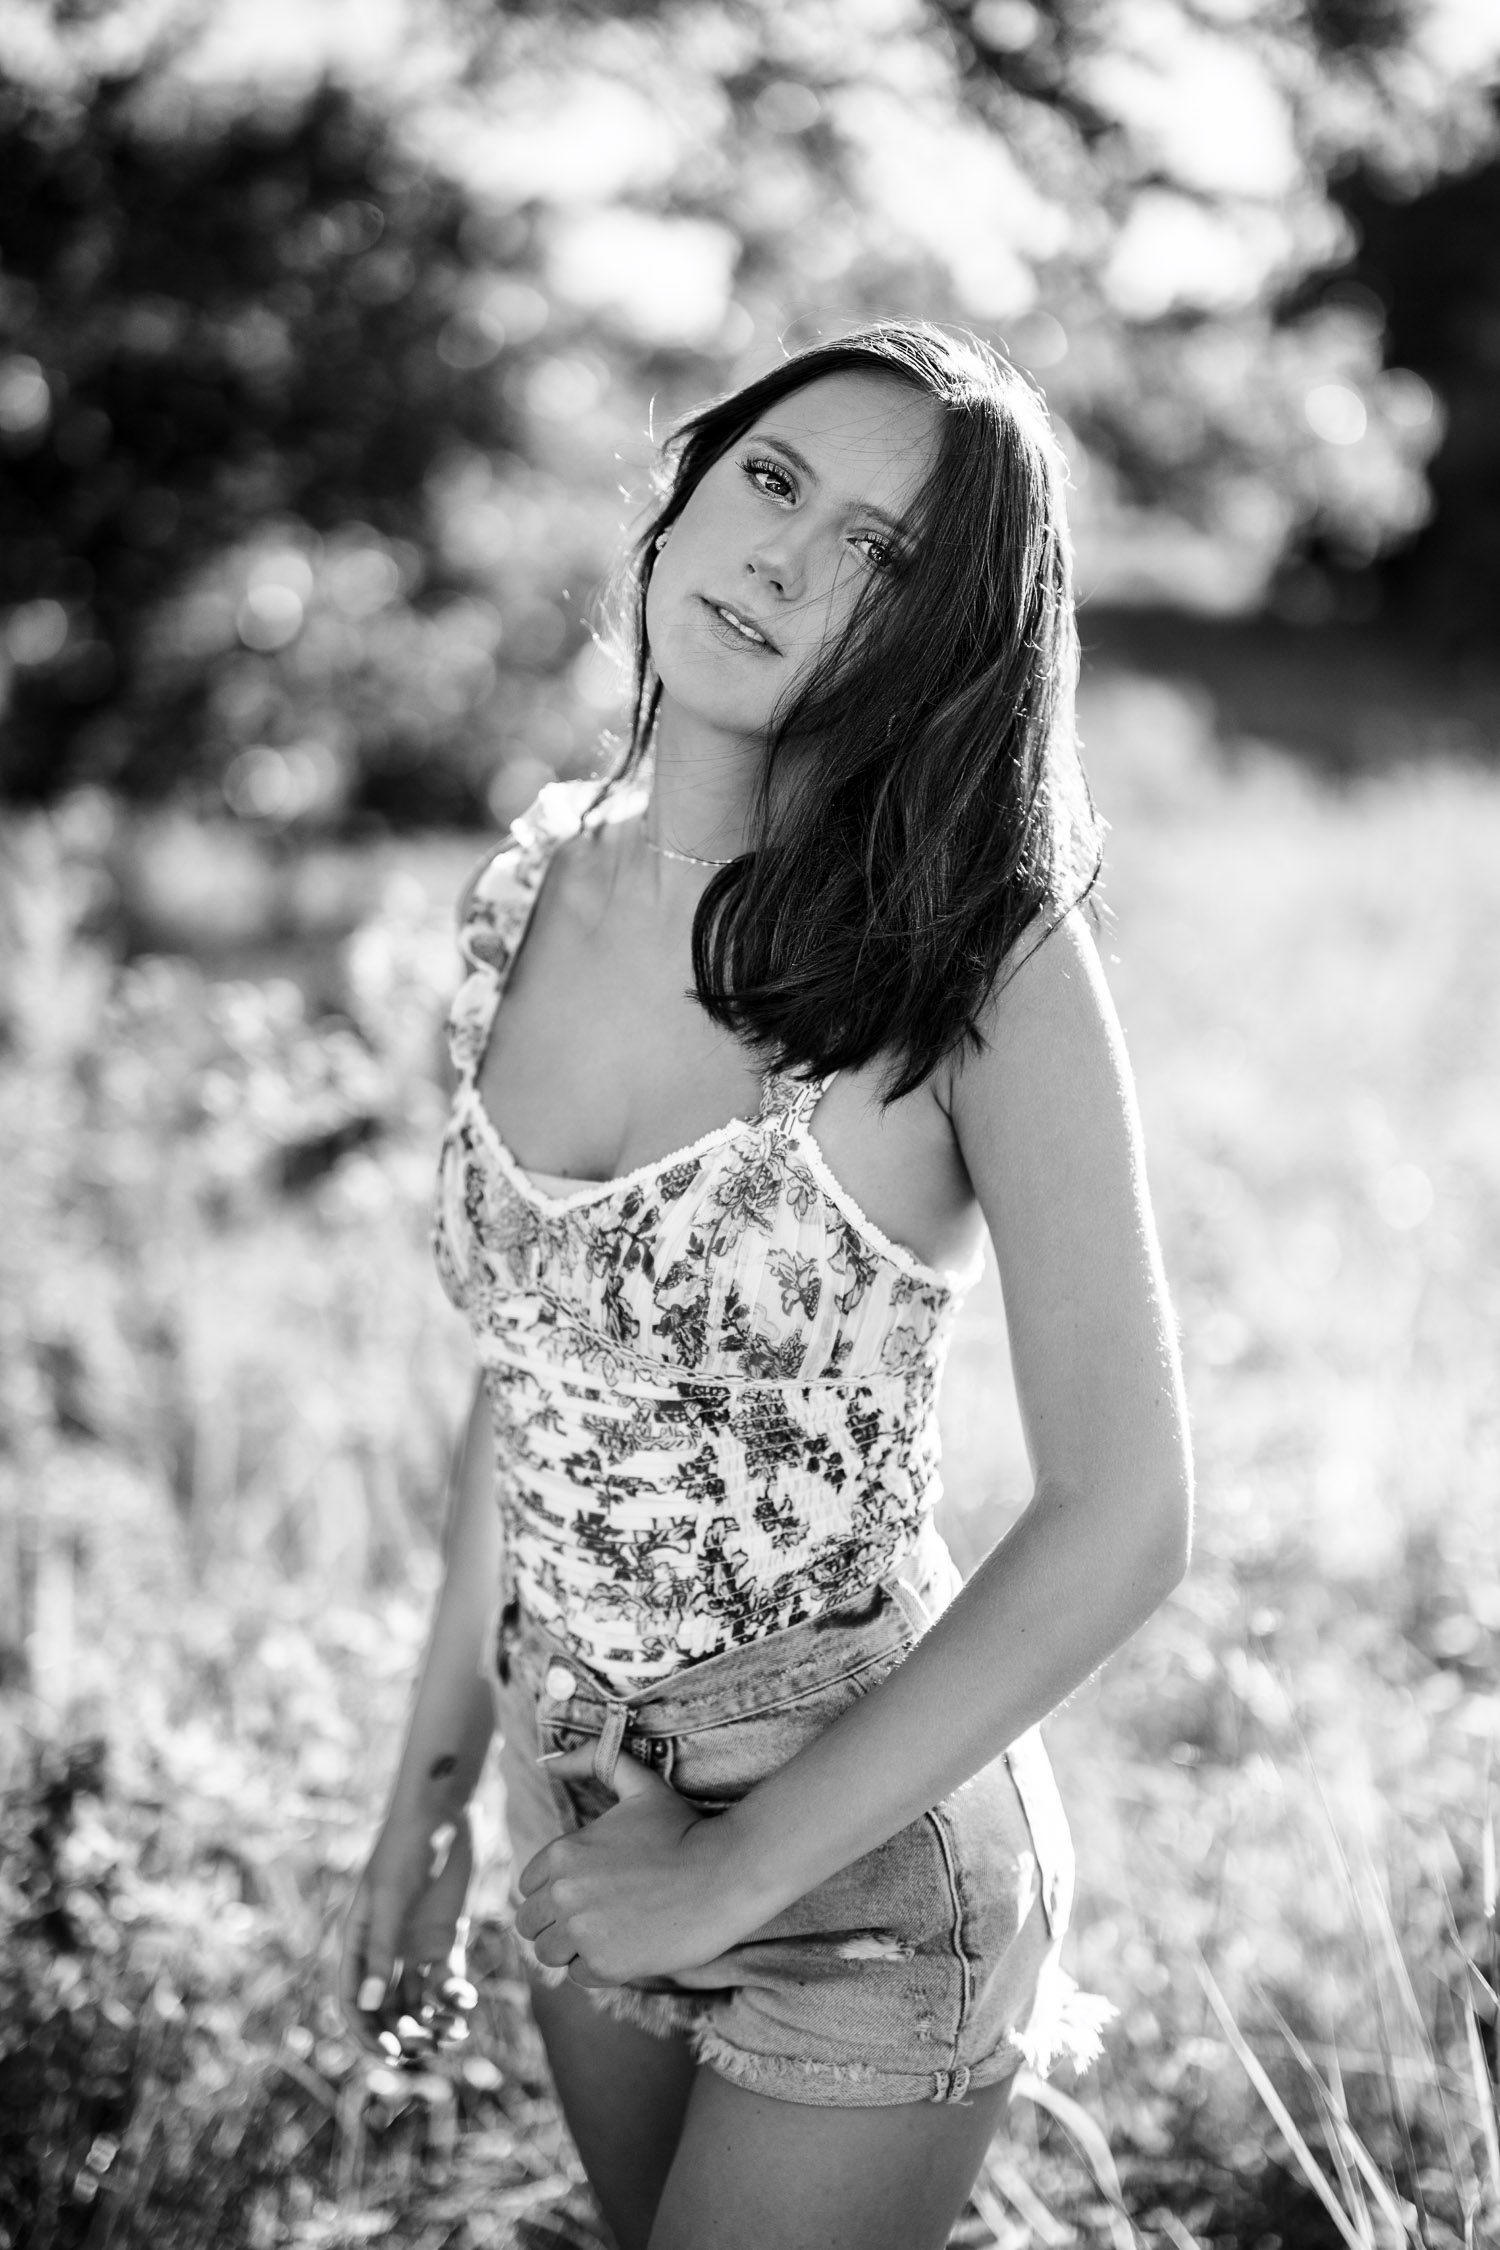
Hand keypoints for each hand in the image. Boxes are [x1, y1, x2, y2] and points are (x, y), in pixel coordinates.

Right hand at [340, 1804, 478, 2059]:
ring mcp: (415, 1946)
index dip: (366, 2032)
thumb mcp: (391, 1899)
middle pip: (386, 2009)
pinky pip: (446, 1980)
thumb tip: (369, 2005)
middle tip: (423, 2049)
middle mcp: (384, 1950)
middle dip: (402, 2033)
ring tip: (451, 2035)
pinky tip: (465, 2003)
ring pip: (418, 2001)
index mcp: (358, 1942)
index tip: (389, 2053)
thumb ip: (381, 1951)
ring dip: (430, 2023)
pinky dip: (454, 1997)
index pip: (353, 2000)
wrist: (444, 1812)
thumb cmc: (407, 1848)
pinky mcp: (446, 1938)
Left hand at [514, 1747, 761, 1989]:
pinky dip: (597, 1967)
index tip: (584, 1889)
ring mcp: (582, 1932)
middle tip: (595, 1915)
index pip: (528, 1885)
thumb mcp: (640, 1785)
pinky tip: (627, 1946)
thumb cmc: (684, 1828)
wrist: (725, 1873)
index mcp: (564, 1852)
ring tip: (608, 1932)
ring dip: (572, 1947)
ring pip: (548, 1953)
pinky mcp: (604, 1965)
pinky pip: (579, 1975)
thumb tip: (552, 1761)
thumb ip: (595, 1762)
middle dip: (555, 1921)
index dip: (553, 1889)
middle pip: (529, 1923)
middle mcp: (563, 1893)